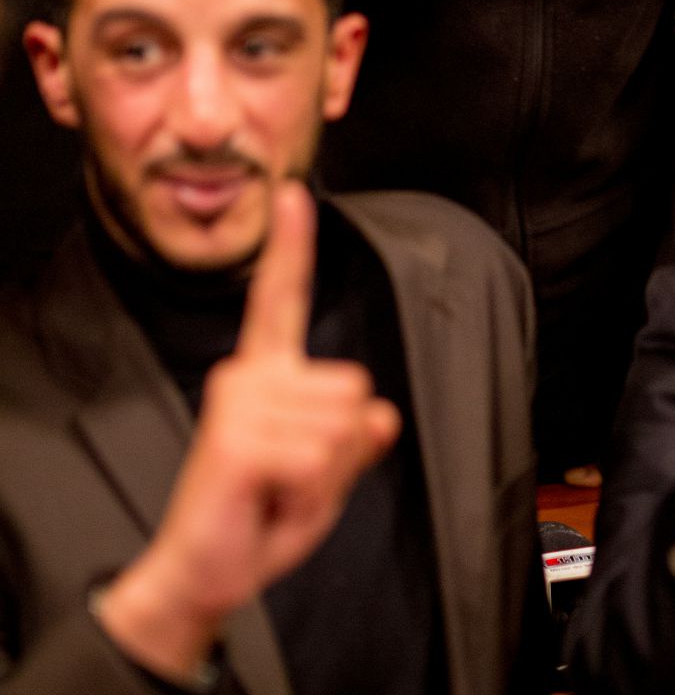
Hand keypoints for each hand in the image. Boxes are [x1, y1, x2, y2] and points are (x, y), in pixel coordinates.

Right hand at [95, 185, 399, 681]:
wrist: (200, 576)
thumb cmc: (257, 520)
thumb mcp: (322, 480)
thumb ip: (352, 444)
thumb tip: (381, 416)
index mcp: (266, 375)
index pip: (282, 298)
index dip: (292, 245)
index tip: (293, 193)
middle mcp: (247, 376)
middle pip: (355, 388)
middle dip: (342, 448)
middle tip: (288, 478)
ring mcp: (238, 403)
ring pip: (342, 425)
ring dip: (323, 476)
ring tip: (274, 489)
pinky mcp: (236, 439)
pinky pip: (318, 461)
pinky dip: (307, 495)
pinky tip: (266, 499)